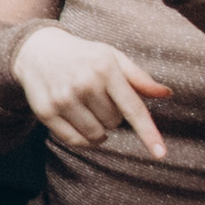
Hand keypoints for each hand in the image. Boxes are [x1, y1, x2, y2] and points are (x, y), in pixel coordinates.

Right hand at [10, 29, 170, 161]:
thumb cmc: (83, 55)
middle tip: (99, 97)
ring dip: (99, 129)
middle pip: (114, 123)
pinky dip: (83, 139)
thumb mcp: (112, 58)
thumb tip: (166, 94)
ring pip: (96, 135)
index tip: (160, 154)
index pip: (133, 108)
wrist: (37, 50)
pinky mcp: (46, 112)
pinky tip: (81, 123)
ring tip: (89, 109)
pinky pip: (75, 141)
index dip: (148, 133)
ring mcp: (63, 99)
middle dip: (112, 115)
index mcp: (105, 68)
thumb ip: (139, 78)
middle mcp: (84, 84)